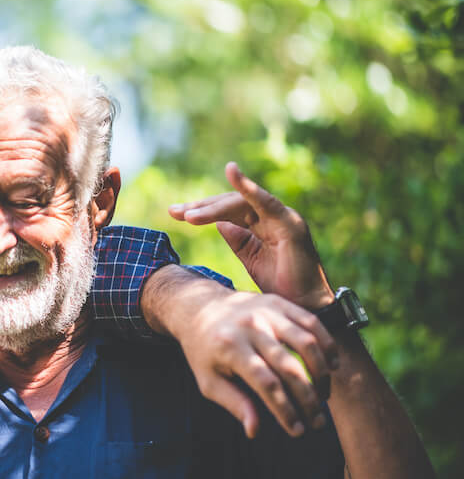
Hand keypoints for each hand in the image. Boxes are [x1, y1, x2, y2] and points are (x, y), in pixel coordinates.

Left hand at [165, 281, 338, 438]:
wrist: (199, 307)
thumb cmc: (204, 351)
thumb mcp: (208, 380)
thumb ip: (234, 403)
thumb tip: (254, 431)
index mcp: (229, 347)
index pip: (266, 384)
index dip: (285, 410)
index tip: (297, 431)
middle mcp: (249, 326)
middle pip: (289, 367)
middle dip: (308, 399)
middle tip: (317, 422)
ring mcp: (265, 311)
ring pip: (306, 343)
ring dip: (322, 374)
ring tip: (324, 397)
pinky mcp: (278, 302)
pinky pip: (311, 322)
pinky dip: (327, 344)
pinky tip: (332, 366)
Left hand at [169, 162, 333, 310]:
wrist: (303, 307)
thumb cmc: (281, 286)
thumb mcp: (252, 259)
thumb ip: (238, 240)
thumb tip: (220, 223)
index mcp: (262, 224)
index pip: (227, 210)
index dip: (201, 211)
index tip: (174, 213)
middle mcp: (272, 216)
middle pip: (230, 203)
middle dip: (201, 207)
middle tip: (174, 212)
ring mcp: (282, 216)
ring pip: (240, 203)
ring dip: (212, 208)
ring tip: (188, 216)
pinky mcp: (290, 223)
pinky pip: (266, 201)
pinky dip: (249, 187)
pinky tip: (232, 171)